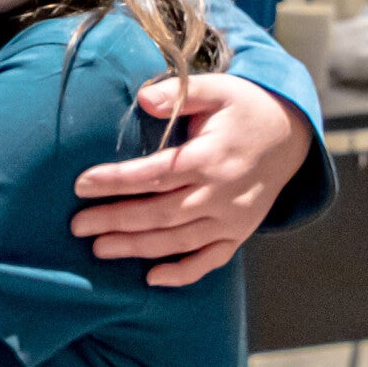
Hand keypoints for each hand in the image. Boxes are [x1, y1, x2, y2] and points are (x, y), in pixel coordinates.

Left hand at [71, 73, 311, 286]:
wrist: (290, 135)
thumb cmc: (243, 107)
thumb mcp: (217, 88)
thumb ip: (179, 92)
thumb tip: (143, 99)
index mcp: (211, 157)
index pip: (156, 173)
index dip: (117, 181)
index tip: (81, 185)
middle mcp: (222, 193)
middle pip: (161, 213)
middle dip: (116, 220)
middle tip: (77, 226)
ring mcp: (233, 218)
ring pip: (180, 240)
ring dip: (138, 248)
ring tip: (98, 249)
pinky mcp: (240, 233)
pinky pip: (211, 259)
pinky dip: (184, 273)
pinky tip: (152, 279)